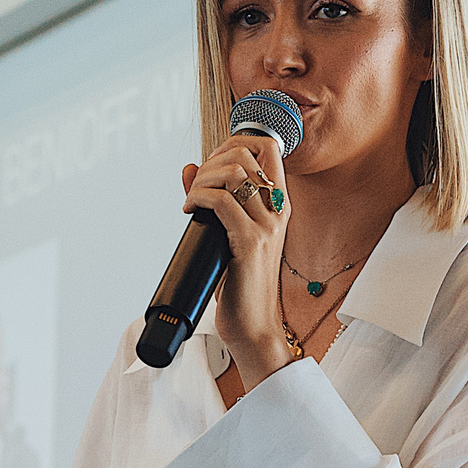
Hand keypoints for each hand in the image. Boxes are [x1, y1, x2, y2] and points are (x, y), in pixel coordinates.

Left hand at [180, 130, 291, 389]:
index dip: (235, 142)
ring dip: (202, 178)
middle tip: (196, 183)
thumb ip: (214, 199)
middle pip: (249, 152)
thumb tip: (188, 168)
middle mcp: (278, 209)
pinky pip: (222, 202)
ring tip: (191, 199)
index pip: (269, 147)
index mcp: (279, 204)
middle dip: (213, 158)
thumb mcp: (230, 233)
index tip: (211, 163)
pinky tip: (189, 211)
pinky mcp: (251, 242)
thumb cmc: (240, 282)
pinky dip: (198, 198)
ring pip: (233, 174)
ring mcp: (267, 225)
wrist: (254, 325)